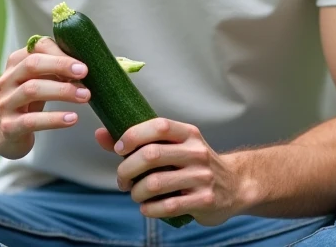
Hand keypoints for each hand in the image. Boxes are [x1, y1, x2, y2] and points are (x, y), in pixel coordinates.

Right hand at [0, 36, 89, 159]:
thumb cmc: (24, 103)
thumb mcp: (35, 81)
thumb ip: (54, 69)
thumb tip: (87, 64)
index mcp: (16, 64)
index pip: (37, 47)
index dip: (60, 52)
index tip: (83, 62)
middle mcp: (8, 80)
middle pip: (32, 64)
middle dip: (61, 65)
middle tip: (85, 73)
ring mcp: (6, 103)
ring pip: (32, 90)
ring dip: (62, 91)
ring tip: (85, 96)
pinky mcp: (9, 127)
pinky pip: (31, 121)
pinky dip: (54, 119)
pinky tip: (72, 118)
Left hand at [94, 118, 244, 226]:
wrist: (235, 185)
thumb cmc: (193, 164)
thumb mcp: (173, 147)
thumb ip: (138, 141)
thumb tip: (100, 134)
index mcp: (188, 134)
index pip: (158, 126)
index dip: (133, 135)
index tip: (119, 149)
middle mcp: (197, 152)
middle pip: (152, 155)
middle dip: (127, 169)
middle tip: (121, 180)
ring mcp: (203, 176)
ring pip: (156, 183)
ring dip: (136, 192)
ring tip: (135, 195)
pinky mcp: (205, 200)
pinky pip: (169, 206)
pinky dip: (150, 209)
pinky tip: (147, 208)